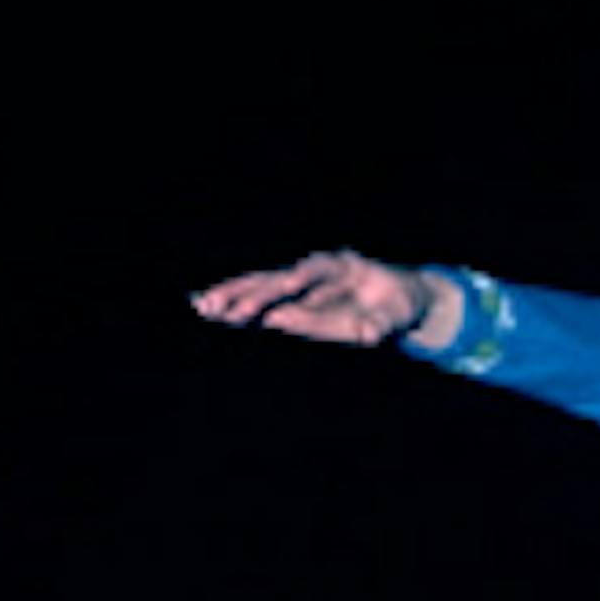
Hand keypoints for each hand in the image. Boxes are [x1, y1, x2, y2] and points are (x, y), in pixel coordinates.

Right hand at [190, 251, 431, 346]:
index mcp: (340, 265)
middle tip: (224, 309)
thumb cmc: (398, 304)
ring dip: (232, 297)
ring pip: (259, 287)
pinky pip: (258, 301)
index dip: (297, 280)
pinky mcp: (289, 300)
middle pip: (276, 278)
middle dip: (250, 294)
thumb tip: (369, 335)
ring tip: (201, 306)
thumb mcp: (398, 313)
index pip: (313, 271)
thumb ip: (383, 323)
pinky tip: (204, 306)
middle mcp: (313, 272)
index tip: (283, 290)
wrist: (397, 295)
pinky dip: (234, 304)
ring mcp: (298, 284)